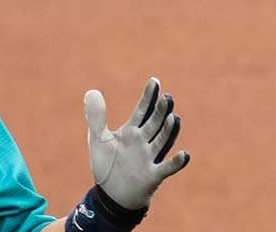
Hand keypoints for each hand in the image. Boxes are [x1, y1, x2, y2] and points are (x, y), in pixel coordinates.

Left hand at [84, 77, 189, 209]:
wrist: (112, 195)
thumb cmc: (107, 165)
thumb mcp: (98, 139)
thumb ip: (96, 117)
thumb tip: (91, 91)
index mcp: (131, 132)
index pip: (142, 110)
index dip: (148, 96)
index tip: (154, 81)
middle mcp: (143, 142)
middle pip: (154, 123)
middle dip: (161, 111)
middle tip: (167, 96)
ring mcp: (149, 158)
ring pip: (162, 141)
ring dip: (168, 131)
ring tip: (174, 118)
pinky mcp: (152, 176)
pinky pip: (166, 168)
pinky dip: (175, 163)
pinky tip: (184, 155)